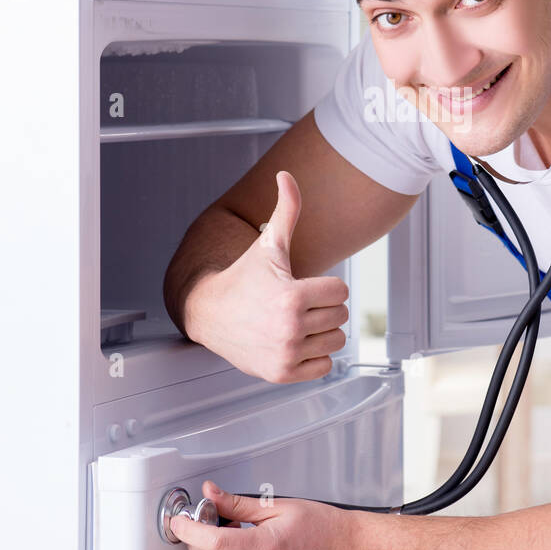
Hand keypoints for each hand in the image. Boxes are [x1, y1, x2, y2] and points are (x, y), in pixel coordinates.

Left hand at [168, 480, 363, 549]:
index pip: (212, 543)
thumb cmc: (325, 528)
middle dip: (193, 539)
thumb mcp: (280, 506)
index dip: (189, 529)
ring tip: (218, 526)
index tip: (180, 519)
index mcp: (266, 549)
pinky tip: (231, 542)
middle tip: (200, 516)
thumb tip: (213, 495)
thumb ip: (240, 503)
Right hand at [185, 170, 349, 383]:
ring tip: (294, 321)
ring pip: (336, 341)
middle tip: (296, 303)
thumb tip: (286, 175)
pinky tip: (294, 341)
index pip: (341, 291)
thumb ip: (286, 210)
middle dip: (322, 306)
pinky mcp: (282, 374)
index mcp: (292, 297)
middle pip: (340, 316)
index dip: (323, 285)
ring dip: (321, 331)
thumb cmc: (243, 276)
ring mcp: (286, 355)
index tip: (300, 284)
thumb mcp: (268, 244)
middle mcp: (290, 329)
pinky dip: (314, 355)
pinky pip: (324, 367)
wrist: (209, 312)